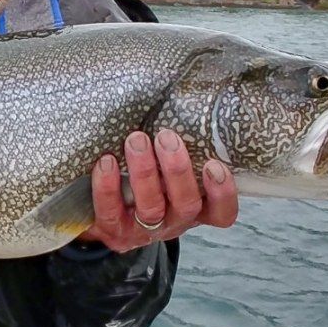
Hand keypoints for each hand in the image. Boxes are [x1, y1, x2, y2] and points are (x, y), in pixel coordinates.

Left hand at [76, 128, 238, 252]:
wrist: (104, 216)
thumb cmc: (146, 181)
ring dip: (144, 173)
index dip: (222, 193)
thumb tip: (179, 95)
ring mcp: (144, 230)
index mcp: (195, 208)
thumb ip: (180, 148)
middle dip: (177, 170)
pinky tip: (107, 162)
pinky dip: (108, 186)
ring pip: (151, 208)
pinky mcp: (114, 230)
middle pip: (186, 205)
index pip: (221, 213)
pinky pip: (111, 212)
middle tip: (167, 137)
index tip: (214, 164)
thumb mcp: (168, 170)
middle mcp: (174, 222)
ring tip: (136, 140)